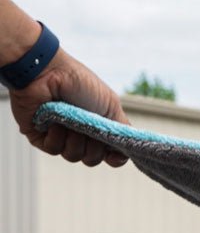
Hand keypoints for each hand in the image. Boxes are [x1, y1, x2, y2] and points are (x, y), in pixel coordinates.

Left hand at [8, 48, 128, 166]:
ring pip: (74, 156)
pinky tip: (55, 122)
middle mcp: (80, 134)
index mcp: (98, 127)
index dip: (113, 158)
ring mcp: (60, 136)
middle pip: (92, 159)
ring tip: (70, 121)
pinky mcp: (40, 136)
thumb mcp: (111, 106)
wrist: (47, 72)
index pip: (109, 154)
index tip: (114, 156)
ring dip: (75, 140)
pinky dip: (57, 137)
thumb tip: (127, 153)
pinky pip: (54, 149)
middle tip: (89, 128)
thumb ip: (122, 131)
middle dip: (93, 147)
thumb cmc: (79, 83)